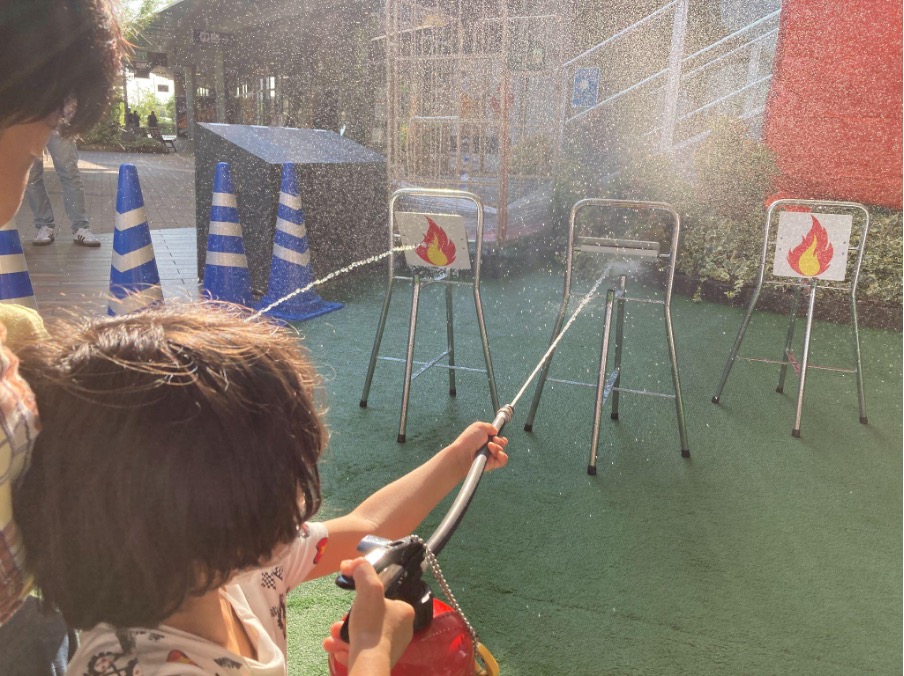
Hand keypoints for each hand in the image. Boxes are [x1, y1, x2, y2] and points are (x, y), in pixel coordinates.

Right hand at [323, 558, 414, 672]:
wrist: (368, 663)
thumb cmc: (371, 626)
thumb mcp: (368, 589)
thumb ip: (363, 571)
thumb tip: (354, 563)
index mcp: (405, 612)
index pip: (383, 599)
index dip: (364, 600)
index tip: (351, 603)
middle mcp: (402, 630)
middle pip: (370, 618)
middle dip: (349, 620)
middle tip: (338, 624)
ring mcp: (392, 648)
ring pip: (363, 635)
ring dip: (344, 634)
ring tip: (332, 636)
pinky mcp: (381, 661)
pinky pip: (362, 651)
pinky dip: (346, 648)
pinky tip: (335, 648)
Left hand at [447, 421, 508, 477]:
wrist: (464, 453)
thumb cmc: (469, 439)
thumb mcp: (479, 426)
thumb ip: (490, 426)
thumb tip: (496, 431)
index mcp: (484, 438)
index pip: (496, 437)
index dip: (498, 436)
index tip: (495, 435)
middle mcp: (487, 447)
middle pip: (501, 443)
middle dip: (500, 440)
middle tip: (493, 440)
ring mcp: (490, 456)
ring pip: (502, 451)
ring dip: (498, 447)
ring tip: (490, 446)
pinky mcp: (491, 464)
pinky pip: (503, 461)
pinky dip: (502, 456)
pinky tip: (497, 453)